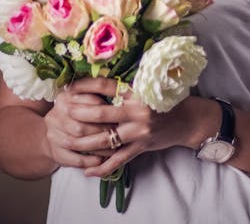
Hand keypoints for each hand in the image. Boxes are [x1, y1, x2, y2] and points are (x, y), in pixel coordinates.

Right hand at [43, 78, 112, 169]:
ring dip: (98, 148)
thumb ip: (96, 95)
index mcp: (64, 98)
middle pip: (81, 126)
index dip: (103, 109)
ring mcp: (53, 136)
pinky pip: (74, 159)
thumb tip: (119, 98)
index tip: (117, 112)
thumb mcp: (83, 99)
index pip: (85, 103)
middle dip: (101, 130)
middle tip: (118, 131)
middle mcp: (54, 116)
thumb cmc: (77, 112)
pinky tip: (101, 160)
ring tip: (114, 147)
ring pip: (78, 143)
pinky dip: (90, 160)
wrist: (56, 132)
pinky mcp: (55, 153)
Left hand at [57, 77, 196, 177]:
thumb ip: (125, 85)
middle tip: (63, 112)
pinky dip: (101, 167)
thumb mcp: (147, 87)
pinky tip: (87, 170)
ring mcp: (138, 131)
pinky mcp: (141, 147)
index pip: (105, 86)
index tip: (70, 87)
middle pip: (101, 114)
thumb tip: (98, 80)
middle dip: (79, 114)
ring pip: (105, 140)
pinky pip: (117, 160)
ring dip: (84, 142)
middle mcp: (137, 111)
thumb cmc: (164, 99)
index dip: (86, 86)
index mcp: (136, 91)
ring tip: (67, 141)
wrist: (187, 120)